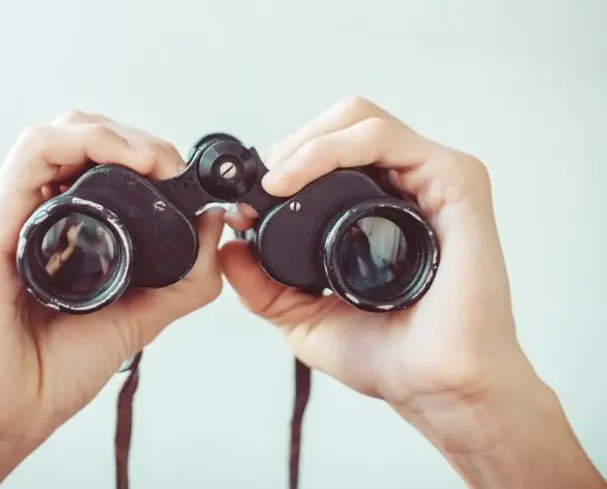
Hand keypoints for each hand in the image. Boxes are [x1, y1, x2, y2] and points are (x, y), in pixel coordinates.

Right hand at [0, 110, 224, 487]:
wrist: (4, 416)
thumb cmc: (52, 370)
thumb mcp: (138, 316)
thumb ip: (183, 276)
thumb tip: (215, 225)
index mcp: (56, 225)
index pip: (96, 159)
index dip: (144, 154)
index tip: (185, 179)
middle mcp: (27, 209)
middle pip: (80, 135)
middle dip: (137, 141)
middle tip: (174, 169)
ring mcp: (5, 211)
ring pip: (60, 132)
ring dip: (118, 136)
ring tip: (158, 164)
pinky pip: (34, 153)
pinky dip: (85, 143)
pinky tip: (127, 163)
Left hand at [220, 97, 605, 487]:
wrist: (434, 388)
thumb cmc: (390, 356)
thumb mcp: (304, 317)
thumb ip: (263, 284)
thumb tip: (229, 247)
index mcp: (381, 209)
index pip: (331, 154)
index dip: (286, 162)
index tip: (246, 197)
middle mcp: (408, 187)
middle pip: (343, 124)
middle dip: (292, 144)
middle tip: (261, 182)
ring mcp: (432, 180)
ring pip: (358, 120)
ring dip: (303, 142)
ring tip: (272, 181)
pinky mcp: (456, 180)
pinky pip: (382, 138)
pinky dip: (329, 150)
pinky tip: (293, 179)